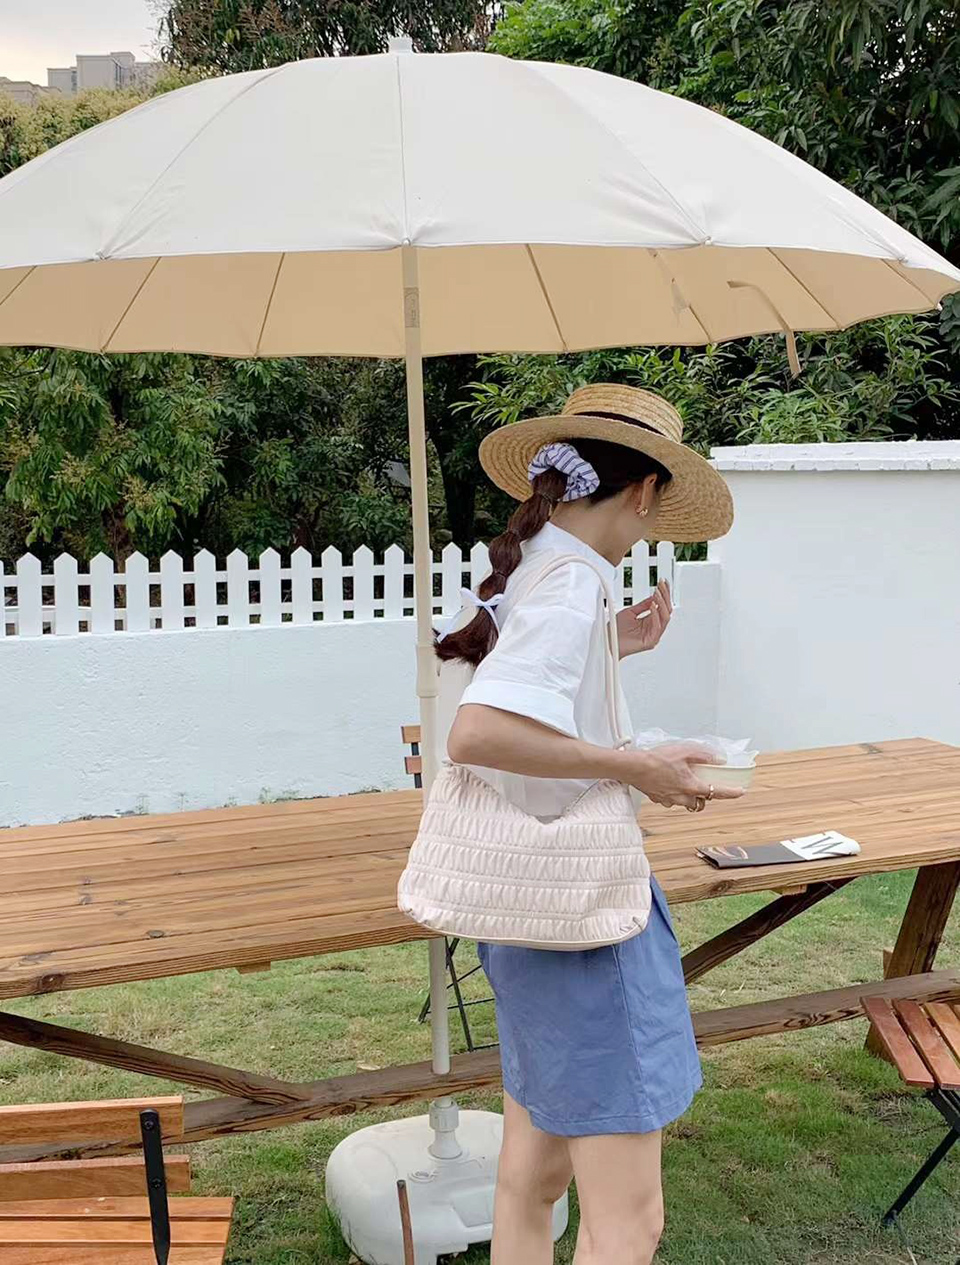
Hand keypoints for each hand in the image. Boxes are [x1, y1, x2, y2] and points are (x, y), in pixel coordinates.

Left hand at [617, 581, 671, 656]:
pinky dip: (655, 614)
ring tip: (657, 593)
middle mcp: (653, 628)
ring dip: (662, 603)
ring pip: (665, 617)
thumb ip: (643, 606)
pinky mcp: (650, 641)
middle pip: (666, 610)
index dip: (664, 594)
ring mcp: (653, 635)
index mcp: (650, 621)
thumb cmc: (615, 631)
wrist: (608, 642)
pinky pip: (657, 626)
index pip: (662, 606)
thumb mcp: (630, 612)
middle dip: (665, 596)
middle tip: (662, 585)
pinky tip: (652, 606)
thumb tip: (653, 597)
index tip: (663, 583)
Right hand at [625, 742, 744, 810]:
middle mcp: (681, 797)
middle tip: (706, 788)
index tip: (740, 792)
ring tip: (687, 785)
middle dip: (705, 799)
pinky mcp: (657, 798)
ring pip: (685, 804)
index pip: (716, 792)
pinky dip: (673, 795)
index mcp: (691, 786)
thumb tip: (718, 759)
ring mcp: (668, 800)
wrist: (632, 766)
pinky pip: (670, 800)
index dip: (731, 793)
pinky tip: (668, 783)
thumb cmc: (656, 759)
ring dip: (689, 798)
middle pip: (700, 804)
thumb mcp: (684, 751)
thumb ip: (704, 756)